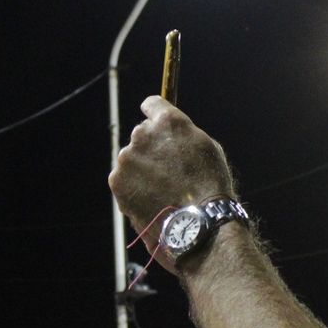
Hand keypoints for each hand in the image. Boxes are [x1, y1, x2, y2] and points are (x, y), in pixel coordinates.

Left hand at [109, 97, 236, 264]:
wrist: (198, 223)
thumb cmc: (210, 186)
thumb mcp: (206, 147)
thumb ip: (182, 135)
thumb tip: (169, 135)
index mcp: (168, 121)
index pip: (151, 105)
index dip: (154, 114)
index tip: (154, 122)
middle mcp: (142, 134)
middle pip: (141, 135)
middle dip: (151, 148)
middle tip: (167, 170)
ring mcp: (127, 158)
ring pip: (132, 159)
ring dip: (142, 170)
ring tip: (162, 191)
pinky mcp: (117, 181)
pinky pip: (124, 179)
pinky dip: (134, 188)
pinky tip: (152, 200)